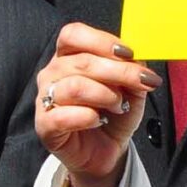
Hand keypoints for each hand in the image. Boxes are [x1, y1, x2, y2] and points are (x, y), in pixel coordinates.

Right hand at [36, 23, 159, 186]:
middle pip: (82, 61)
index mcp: (69, 57)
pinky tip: (97, 120)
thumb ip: (133, 71)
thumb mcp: (131, 89)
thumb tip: (140, 60)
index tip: (128, 53)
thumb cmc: (113, 115)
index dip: (101, 41)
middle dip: (119, 71)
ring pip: (74, 86)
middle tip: (142, 82)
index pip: (73, 35)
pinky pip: (62, 115)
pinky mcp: (45, 124)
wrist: (106, 151)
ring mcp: (45, 98)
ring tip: (118, 106)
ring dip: (105, 95)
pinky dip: (87, 117)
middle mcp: (52, 73)